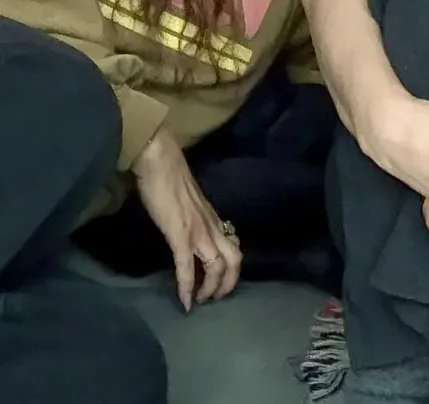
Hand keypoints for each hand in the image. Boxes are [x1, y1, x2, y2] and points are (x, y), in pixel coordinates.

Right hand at [133, 129, 240, 310]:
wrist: (160, 161)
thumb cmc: (171, 177)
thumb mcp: (191, 203)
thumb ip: (196, 218)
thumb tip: (191, 233)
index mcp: (213, 218)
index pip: (234, 247)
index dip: (231, 270)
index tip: (220, 285)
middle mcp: (212, 226)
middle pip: (234, 260)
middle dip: (227, 284)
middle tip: (213, 300)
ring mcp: (197, 231)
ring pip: (217, 266)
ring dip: (210, 289)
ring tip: (199, 302)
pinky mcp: (179, 234)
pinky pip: (186, 266)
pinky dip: (187, 287)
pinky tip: (184, 302)